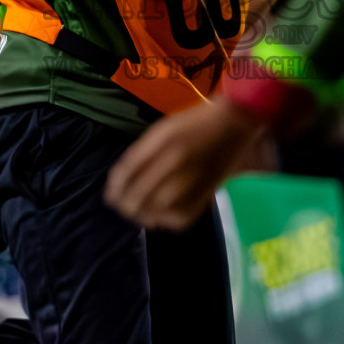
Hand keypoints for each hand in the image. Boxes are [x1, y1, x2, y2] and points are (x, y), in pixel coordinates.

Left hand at [105, 97, 261, 229]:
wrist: (234, 123)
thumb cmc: (194, 122)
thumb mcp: (163, 129)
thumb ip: (141, 153)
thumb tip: (120, 179)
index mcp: (164, 141)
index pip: (129, 173)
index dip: (115, 188)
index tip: (110, 195)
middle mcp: (177, 162)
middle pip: (141, 195)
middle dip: (125, 205)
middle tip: (120, 206)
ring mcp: (193, 179)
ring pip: (159, 209)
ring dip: (143, 215)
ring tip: (137, 213)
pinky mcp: (207, 193)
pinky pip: (181, 216)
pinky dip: (166, 221)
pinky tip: (159, 216)